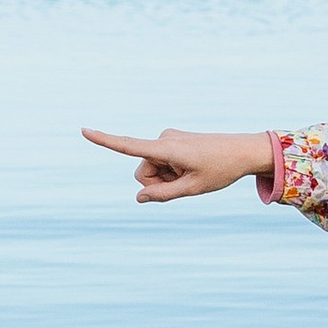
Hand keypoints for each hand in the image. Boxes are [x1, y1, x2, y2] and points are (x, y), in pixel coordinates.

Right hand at [82, 125, 276, 202]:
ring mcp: (167, 139)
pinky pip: (162, 163)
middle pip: (142, 172)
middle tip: (185, 182)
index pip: (128, 146)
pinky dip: (172, 171)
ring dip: (167, 178)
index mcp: (166, 148)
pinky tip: (192, 169)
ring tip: (192, 174)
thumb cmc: (220, 169)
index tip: (83, 130)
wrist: (243, 151)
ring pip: (152, 169)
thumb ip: (163, 195)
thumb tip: (139, 197)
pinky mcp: (172, 141)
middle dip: (156, 183)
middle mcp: (163, 139)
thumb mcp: (192, 189)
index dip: (104, 140)